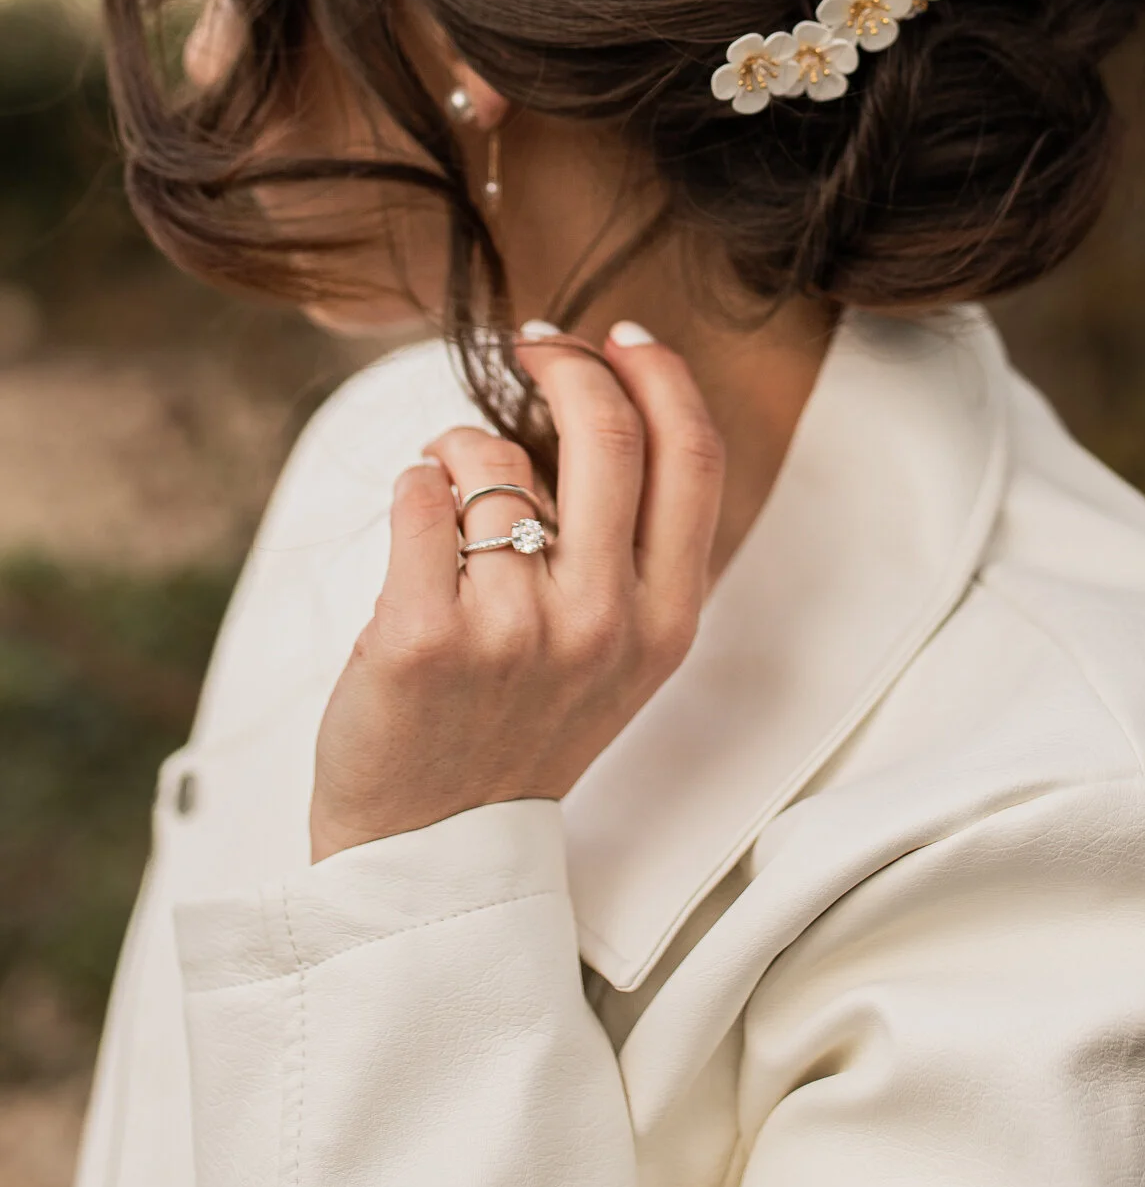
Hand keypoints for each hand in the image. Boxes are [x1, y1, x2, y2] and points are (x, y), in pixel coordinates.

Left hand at [309, 326, 723, 861]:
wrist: (429, 849)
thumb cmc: (518, 728)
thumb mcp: (620, 653)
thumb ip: (631, 545)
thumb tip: (605, 396)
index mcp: (665, 621)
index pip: (691, 457)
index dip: (658, 375)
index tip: (619, 337)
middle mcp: (603, 623)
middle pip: (605, 432)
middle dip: (564, 364)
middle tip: (533, 348)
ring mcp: (515, 632)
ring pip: (490, 460)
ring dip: (460, 451)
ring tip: (448, 501)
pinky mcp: (424, 636)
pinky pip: (418, 494)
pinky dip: (411, 485)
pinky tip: (415, 522)